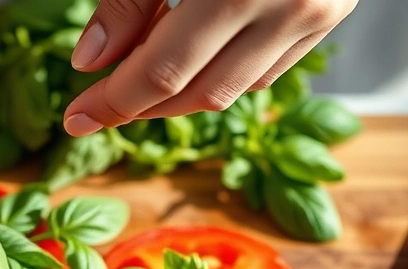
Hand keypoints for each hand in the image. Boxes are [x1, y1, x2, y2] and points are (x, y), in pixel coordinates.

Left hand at [63, 0, 356, 135]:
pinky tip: (189, 53)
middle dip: (141, 106)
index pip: (163, 72)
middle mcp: (287, 8)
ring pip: (233, 90)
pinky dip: (219, 74)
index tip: (76, 118)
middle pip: (198, 93)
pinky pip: (265, 70)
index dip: (113, 103)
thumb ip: (126, 1)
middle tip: (96, 104)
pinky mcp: (331, 15)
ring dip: (179, 94)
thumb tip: (90, 64)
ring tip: (138, 70)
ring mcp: (318, 15)